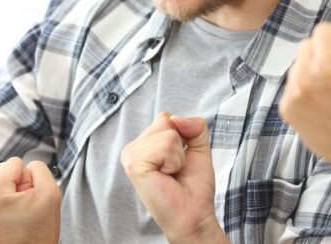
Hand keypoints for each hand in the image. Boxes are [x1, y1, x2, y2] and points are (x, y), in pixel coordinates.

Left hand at [0, 157, 60, 243]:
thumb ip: (39, 168)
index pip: (15, 163)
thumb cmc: (37, 234)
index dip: (27, 181)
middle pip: (2, 169)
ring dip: (6, 192)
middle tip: (20, 210)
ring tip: (12, 215)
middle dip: (15, 185)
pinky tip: (3, 217)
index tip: (26, 203)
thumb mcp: (50, 194)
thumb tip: (25, 166)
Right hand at [121, 113, 226, 243]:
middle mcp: (133, 149)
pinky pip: (165, 146)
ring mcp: (131, 156)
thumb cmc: (193, 186)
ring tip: (171, 174)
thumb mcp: (199, 148)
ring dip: (178, 156)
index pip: (165, 117)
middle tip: (175, 169)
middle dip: (180, 144)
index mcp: (143, 144)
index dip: (182, 136)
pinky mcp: (134, 164)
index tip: (178, 160)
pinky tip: (166, 177)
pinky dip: (174, 162)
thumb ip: (194, 126)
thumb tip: (176, 118)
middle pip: (165, 121)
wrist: (194, 214)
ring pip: (168, 133)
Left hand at [279, 23, 330, 171]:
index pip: (323, 30)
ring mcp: (293, 95)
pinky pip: (292, 87)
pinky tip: (324, 108)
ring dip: (311, 74)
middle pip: (306, 46)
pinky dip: (305, 93)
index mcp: (329, 62)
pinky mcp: (287, 111)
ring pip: (297, 66)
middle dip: (322, 56)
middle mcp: (306, 76)